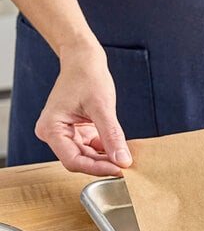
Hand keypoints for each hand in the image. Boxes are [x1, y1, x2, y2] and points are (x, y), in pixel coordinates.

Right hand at [34, 46, 131, 175]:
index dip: (97, 169)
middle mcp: (53, 133)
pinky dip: (105, 150)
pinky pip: (90, 147)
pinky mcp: (76, 131)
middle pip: (79, 160)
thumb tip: (123, 160)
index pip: (73, 160)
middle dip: (102, 164)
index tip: (119, 170)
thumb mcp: (103, 107)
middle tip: (126, 166)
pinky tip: (120, 150)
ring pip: (86, 156)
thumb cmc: (88, 76)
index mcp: (51, 128)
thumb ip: (112, 136)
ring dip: (105, 158)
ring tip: (125, 158)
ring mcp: (64, 133)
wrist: (84, 60)